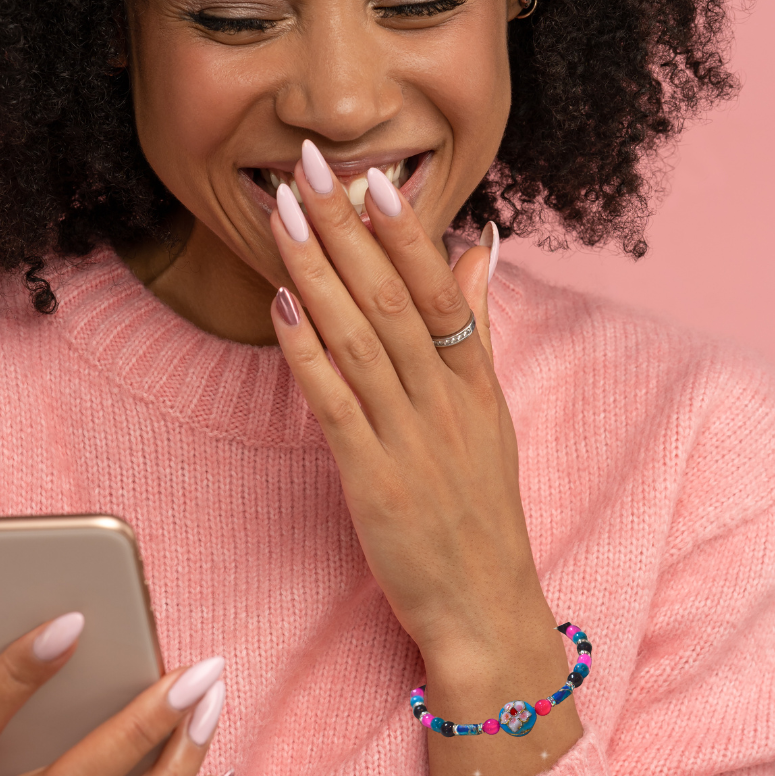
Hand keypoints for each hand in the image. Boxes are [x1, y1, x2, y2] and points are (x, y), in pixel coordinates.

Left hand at [269, 144, 547, 655]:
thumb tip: (483, 247)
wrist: (487, 609)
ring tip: (283, 216)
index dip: (403, 231)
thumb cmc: (483, 510)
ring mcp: (410, 440)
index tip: (371, 176)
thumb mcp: (491, 413)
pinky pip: (336, 405)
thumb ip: (479, 327)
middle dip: (345, 229)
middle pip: (392, 300)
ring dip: (318, 273)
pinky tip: (283, 306)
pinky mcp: (375, 482)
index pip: (439, 288)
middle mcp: (445, 401)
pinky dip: (308, 354)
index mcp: (474, 383)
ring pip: (360, 340)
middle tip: (307, 167)